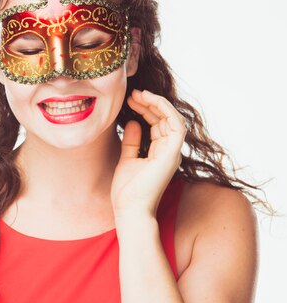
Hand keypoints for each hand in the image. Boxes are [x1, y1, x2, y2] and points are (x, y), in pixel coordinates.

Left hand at [110, 89, 186, 217]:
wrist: (129, 209)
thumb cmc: (127, 190)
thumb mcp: (127, 159)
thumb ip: (131, 141)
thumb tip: (133, 122)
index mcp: (160, 152)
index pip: (157, 123)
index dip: (146, 108)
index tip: (130, 99)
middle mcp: (169, 151)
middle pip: (164, 118)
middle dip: (149, 103)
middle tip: (132, 93)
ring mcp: (172, 153)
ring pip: (172, 118)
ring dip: (156, 103)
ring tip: (138, 94)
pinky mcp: (171, 155)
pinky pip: (176, 126)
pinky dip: (165, 110)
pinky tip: (149, 101)